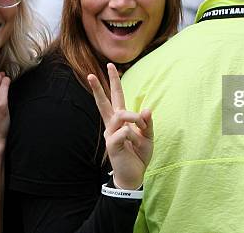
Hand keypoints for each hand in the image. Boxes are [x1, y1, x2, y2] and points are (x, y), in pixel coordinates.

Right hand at [88, 64, 152, 189]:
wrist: (133, 176)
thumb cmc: (138, 155)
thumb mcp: (148, 137)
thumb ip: (148, 123)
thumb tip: (146, 108)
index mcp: (121, 120)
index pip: (116, 97)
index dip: (113, 82)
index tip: (110, 66)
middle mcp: (112, 125)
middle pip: (105, 102)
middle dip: (100, 86)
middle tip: (95, 71)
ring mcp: (110, 133)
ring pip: (121, 115)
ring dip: (135, 119)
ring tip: (142, 130)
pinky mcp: (111, 144)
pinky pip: (123, 132)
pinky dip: (133, 135)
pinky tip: (132, 145)